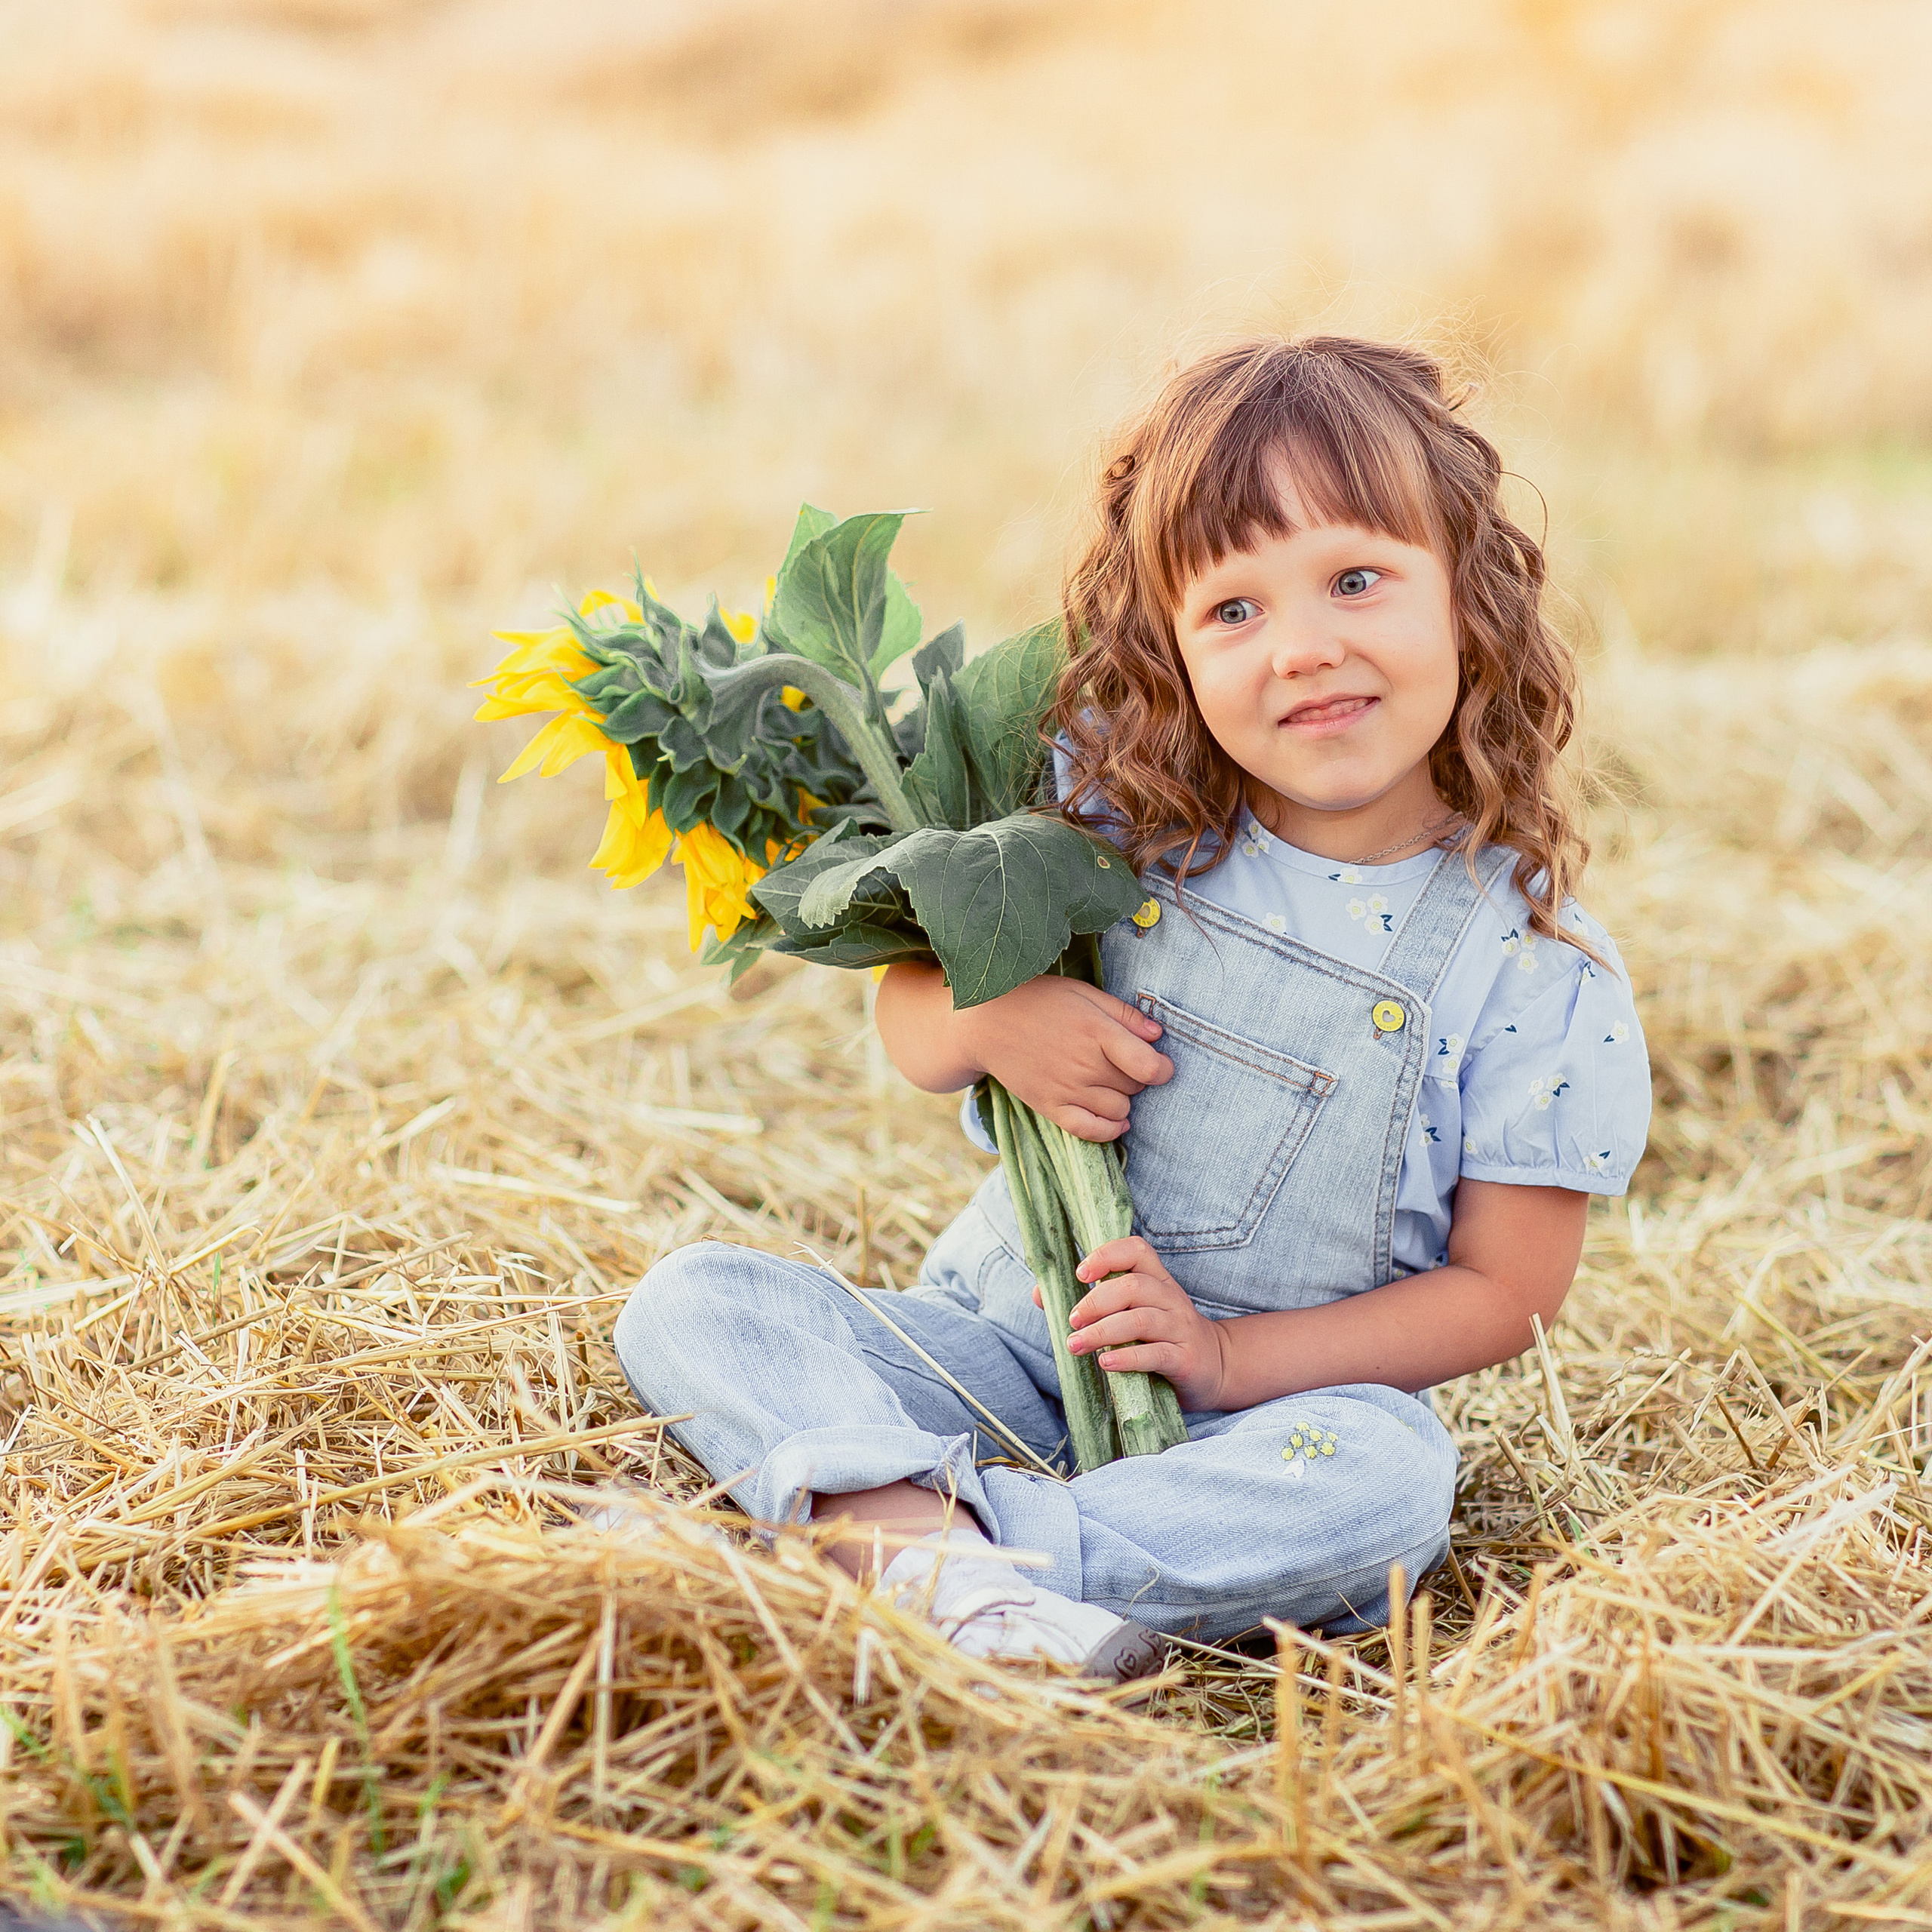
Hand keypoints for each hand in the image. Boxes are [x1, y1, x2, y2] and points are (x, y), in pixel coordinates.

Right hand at [954, 977, 1172, 1142]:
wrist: (986, 1023)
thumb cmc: (1039, 1001)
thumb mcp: (1083, 993)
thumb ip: (1123, 1014)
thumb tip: (1158, 1035)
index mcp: (1096, 1031)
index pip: (1148, 1065)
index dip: (1163, 1068)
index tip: (1161, 1064)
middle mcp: (1085, 1064)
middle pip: (1135, 1087)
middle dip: (1138, 1078)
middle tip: (1122, 1063)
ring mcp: (1067, 1089)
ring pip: (1119, 1110)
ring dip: (1123, 1100)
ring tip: (1111, 1083)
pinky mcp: (1051, 1107)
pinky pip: (1090, 1131)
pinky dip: (1109, 1130)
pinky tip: (1116, 1120)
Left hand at [1032, 1235, 1227, 1409]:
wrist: (1216, 1368)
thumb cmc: (1161, 1338)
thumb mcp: (1133, 1314)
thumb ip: (1094, 1303)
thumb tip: (1040, 1295)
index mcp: (1157, 1281)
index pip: (1137, 1250)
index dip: (1107, 1255)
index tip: (1080, 1273)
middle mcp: (1171, 1299)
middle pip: (1133, 1286)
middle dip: (1096, 1301)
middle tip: (1072, 1320)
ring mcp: (1181, 1329)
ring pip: (1141, 1320)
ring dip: (1102, 1332)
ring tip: (1075, 1344)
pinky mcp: (1185, 1360)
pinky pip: (1155, 1354)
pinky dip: (1127, 1358)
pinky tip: (1105, 1363)